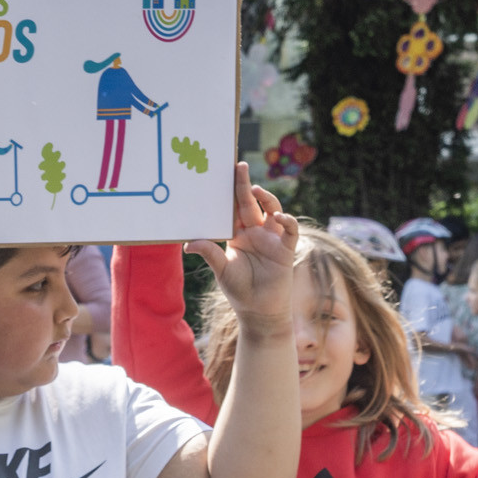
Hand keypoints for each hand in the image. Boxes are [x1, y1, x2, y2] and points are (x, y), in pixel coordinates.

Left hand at [186, 162, 296, 326]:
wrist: (259, 311)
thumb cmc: (239, 290)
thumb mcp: (221, 270)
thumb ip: (209, 253)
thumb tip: (188, 244)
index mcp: (238, 234)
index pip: (233, 208)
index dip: (229, 192)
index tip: (222, 174)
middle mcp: (256, 232)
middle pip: (250, 203)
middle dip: (244, 185)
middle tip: (238, 167)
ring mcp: (272, 239)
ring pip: (272, 210)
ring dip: (265, 199)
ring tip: (255, 190)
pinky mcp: (286, 249)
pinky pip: (289, 230)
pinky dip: (286, 221)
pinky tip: (277, 217)